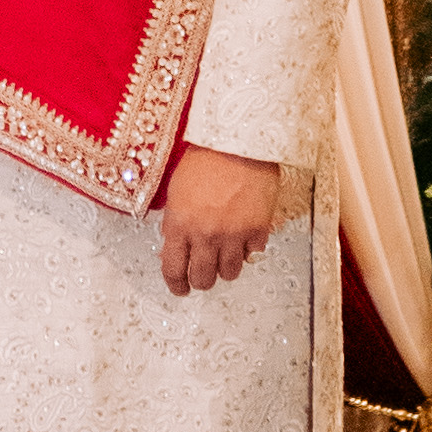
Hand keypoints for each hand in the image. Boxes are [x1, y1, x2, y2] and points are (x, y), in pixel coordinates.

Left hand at [159, 146, 280, 293]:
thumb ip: (174, 220)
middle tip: (202, 275)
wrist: (238, 143)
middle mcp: (206, 235)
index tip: (180, 289)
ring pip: (230, 273)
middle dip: (201, 280)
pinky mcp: (258, 230)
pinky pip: (253, 255)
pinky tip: (244, 239)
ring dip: (226, 268)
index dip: (176, 285)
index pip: (173, 269)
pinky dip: (248, 251)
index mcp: (180, 225)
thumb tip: (172, 241)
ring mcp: (234, 235)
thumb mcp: (176, 190)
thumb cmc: (204, 159)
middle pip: (203, 278)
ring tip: (224, 256)